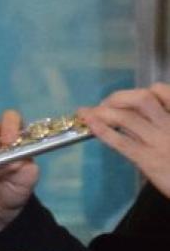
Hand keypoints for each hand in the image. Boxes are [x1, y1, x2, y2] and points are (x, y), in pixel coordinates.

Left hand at [81, 83, 169, 200]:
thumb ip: (162, 120)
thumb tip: (131, 113)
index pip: (161, 90)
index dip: (140, 91)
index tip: (126, 100)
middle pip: (141, 99)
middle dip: (117, 98)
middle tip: (104, 106)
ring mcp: (159, 142)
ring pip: (127, 117)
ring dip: (103, 112)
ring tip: (88, 114)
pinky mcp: (148, 160)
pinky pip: (121, 141)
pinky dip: (102, 130)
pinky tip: (90, 124)